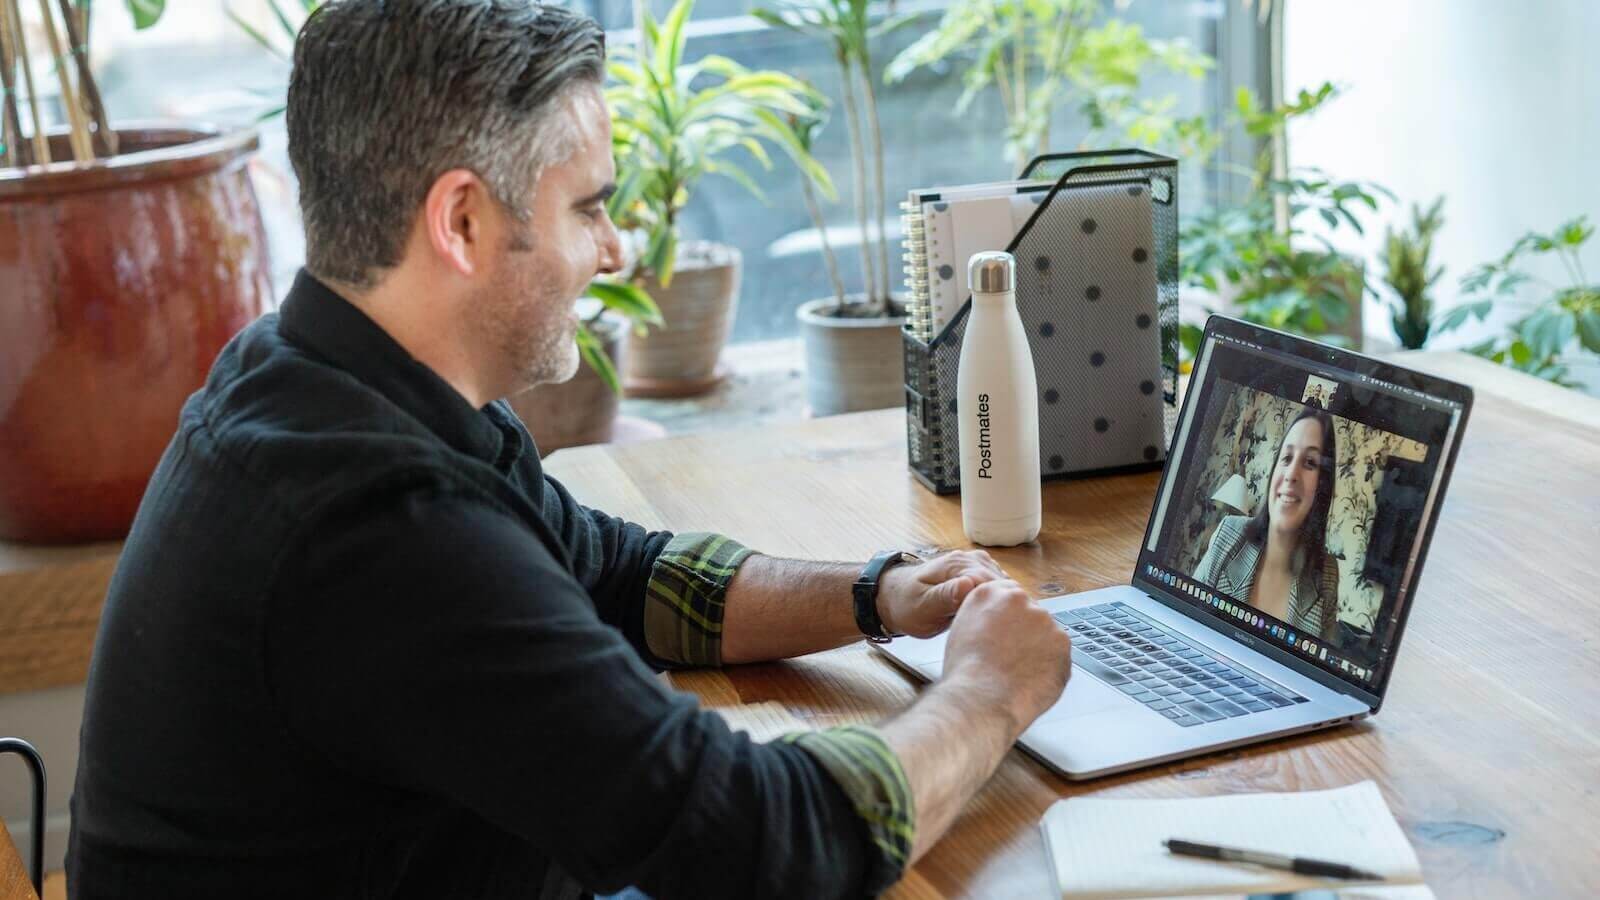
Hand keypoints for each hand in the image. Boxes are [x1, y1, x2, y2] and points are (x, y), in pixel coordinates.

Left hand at [878, 550, 1007, 638]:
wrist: (895, 598)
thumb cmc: (906, 604)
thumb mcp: (922, 606)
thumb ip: (945, 596)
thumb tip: (969, 585)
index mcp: (957, 565)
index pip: (992, 583)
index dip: (998, 606)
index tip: (999, 627)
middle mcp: (969, 560)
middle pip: (1002, 584)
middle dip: (1004, 606)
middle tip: (999, 632)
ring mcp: (975, 565)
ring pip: (1003, 585)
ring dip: (1003, 604)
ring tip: (997, 626)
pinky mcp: (977, 573)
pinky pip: (997, 587)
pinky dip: (999, 601)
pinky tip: (993, 617)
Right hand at [939, 580, 1071, 734]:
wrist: (981, 698)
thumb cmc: (966, 673)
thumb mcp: (961, 630)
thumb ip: (983, 617)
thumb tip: (997, 623)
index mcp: (990, 593)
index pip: (1009, 595)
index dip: (1009, 618)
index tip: (1010, 632)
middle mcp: (1019, 600)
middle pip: (1030, 613)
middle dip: (1026, 633)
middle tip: (1012, 658)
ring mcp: (1044, 620)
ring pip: (1046, 634)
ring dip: (1039, 649)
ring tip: (1018, 673)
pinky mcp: (1062, 642)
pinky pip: (1059, 654)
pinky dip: (1050, 667)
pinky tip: (1031, 679)